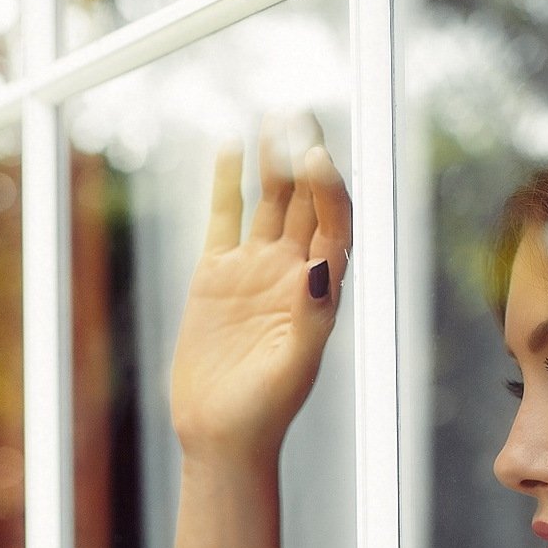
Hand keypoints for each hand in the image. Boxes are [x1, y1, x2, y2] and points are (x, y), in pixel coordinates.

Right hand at [170, 114, 352, 466]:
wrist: (220, 435)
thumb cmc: (265, 411)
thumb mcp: (294, 368)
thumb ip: (311, 317)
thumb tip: (322, 267)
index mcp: (320, 291)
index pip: (333, 225)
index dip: (328, 189)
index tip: (315, 157)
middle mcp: (292, 272)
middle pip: (304, 202)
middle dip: (303, 156)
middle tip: (300, 111)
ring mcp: (253, 271)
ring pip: (268, 202)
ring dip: (273, 160)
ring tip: (274, 115)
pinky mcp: (214, 277)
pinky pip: (223, 219)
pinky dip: (227, 184)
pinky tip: (229, 146)